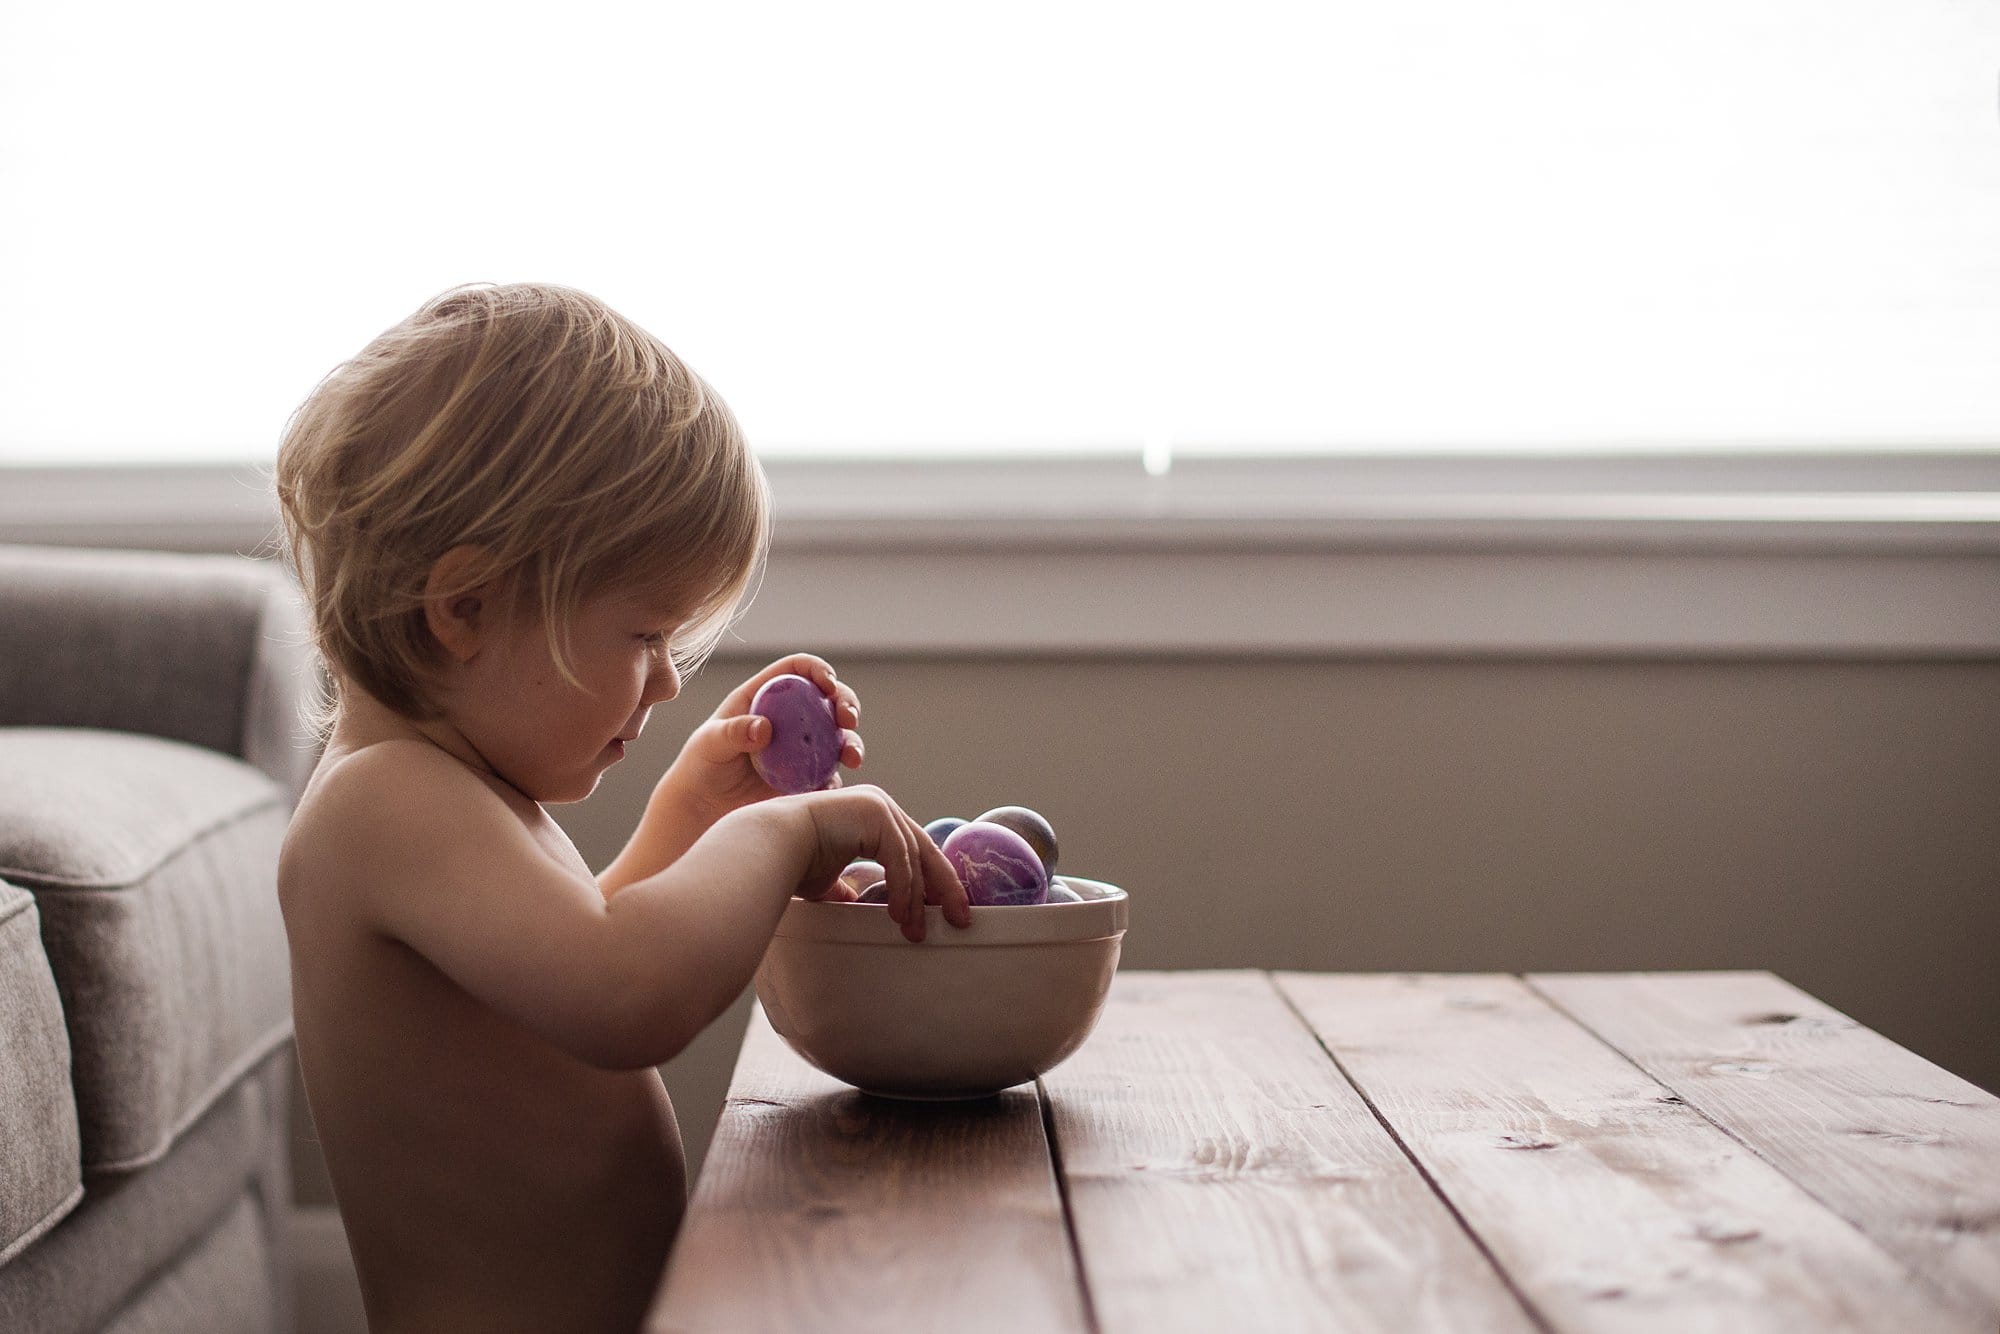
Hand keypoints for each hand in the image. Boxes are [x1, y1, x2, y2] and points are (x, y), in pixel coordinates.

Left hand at [662, 654, 862, 825]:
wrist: (702, 806)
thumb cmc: (700, 765)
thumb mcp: (709, 744)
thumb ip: (732, 732)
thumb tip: (764, 728)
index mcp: (766, 696)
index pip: (798, 671)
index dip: (818, 670)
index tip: (828, 684)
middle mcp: (789, 718)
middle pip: (828, 699)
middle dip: (847, 703)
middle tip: (849, 719)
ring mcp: (801, 748)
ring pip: (838, 737)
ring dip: (852, 743)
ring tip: (852, 757)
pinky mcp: (806, 777)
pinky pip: (830, 774)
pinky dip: (836, 780)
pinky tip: (830, 788)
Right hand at [790, 785, 971, 941]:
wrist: (769, 846)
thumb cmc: (791, 861)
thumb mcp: (830, 879)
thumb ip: (850, 888)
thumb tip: (858, 906)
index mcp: (872, 817)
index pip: (913, 850)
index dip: (931, 881)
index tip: (943, 911)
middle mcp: (880, 806)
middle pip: (925, 850)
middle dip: (945, 888)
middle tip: (960, 919)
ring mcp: (879, 806)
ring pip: (914, 858)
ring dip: (918, 900)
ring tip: (916, 932)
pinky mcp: (875, 815)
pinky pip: (900, 859)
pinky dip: (904, 890)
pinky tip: (899, 916)